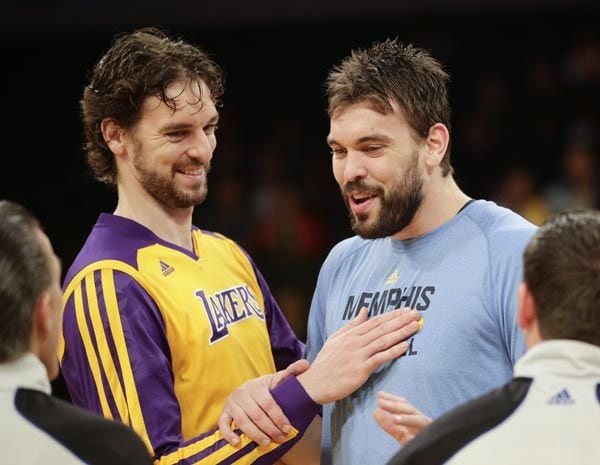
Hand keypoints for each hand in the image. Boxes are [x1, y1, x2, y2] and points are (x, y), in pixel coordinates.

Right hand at [218, 359, 309, 445]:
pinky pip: (223, 424)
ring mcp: (232, 403)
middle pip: (256, 414)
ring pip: (242, 421)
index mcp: (255, 385)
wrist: (245, 390)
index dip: (278, 417)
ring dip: (254, 434)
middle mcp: (242, 393)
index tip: (287, 428)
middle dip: (269, 428)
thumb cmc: (264, 388)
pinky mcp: (224, 413)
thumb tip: (306, 364)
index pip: (268, 403)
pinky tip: (237, 442)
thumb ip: (291, 372)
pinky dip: (228, 434)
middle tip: (280, 438)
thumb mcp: (276, 379)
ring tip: (266, 443)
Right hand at [297, 307, 420, 403]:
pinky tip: (405, 346)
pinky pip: (380, 358)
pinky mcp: (360, 370)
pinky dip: (393, 351)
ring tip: (415, 326)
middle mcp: (355, 342)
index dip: (392, 315)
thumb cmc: (326, 362)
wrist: (315, 383)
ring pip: (383, 341)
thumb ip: (352, 324)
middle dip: (401, 320)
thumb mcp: (336, 338)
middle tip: (416, 313)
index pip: (376, 321)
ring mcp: (358, 355)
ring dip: (401, 332)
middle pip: (382, 328)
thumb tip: (364, 309)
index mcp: (351, 334)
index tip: (406, 309)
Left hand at [373, 391, 431, 444]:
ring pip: (419, 421)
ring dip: (406, 419)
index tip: (379, 395)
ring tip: (394, 418)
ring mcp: (429, 433)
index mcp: (416, 419)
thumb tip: (376, 412)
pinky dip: (416, 438)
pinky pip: (423, 440)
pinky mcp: (430, 443)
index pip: (404, 405)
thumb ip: (390, 426)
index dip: (392, 399)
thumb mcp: (401, 435)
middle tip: (380, 402)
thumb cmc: (416, 446)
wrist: (430, 461)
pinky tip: (408, 437)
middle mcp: (423, 423)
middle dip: (395, 406)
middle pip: (410, 410)